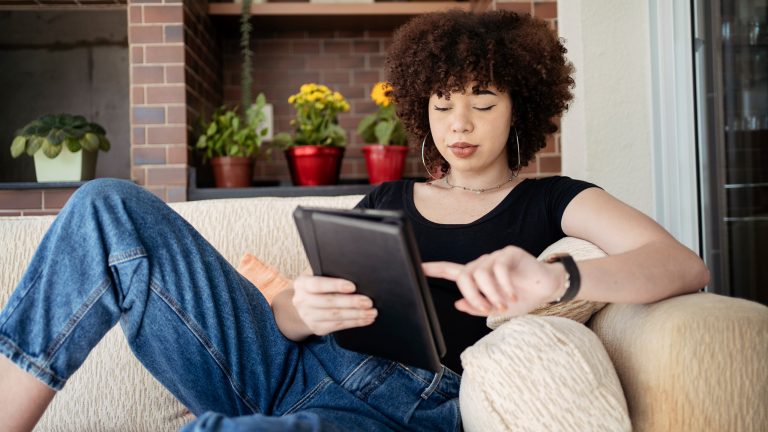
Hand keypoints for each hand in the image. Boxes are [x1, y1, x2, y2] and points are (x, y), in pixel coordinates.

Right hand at [292, 275, 377, 335]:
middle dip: (351, 302)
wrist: (303, 305)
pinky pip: (338, 326)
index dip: (335, 285)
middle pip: (329, 302)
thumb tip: (355, 272)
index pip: (318, 284)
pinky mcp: (317, 328)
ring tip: (371, 312)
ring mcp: (308, 316)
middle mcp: (302, 301)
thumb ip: (330, 273)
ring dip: (356, 314)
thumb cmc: (318, 285)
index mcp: (302, 283)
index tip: (352, 286)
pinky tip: (366, 319)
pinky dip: (354, 322)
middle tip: (368, 302)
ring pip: (335, 316)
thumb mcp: (317, 275)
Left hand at [422, 246, 565, 316]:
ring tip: (503, 304)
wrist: (547, 289)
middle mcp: (483, 264)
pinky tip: (512, 295)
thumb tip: (458, 304)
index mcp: (477, 277)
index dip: (434, 269)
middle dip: (473, 296)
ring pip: (480, 273)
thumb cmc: (522, 298)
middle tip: (488, 309)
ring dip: (490, 293)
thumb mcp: (498, 309)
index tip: (418, 267)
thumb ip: (478, 307)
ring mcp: (495, 257)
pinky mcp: (509, 253)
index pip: (450, 271)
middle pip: (464, 276)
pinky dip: (503, 286)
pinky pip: (498, 268)